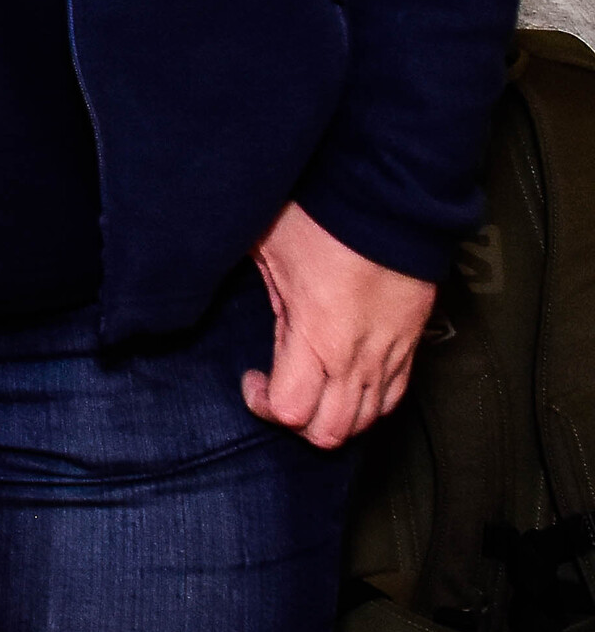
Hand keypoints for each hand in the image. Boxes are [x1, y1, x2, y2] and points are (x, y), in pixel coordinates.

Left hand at [244, 201, 436, 449]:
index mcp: (319, 337)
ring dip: (333, 416)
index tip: (251, 378)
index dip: (264, 405)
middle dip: (297, 423)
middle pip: (331, 432)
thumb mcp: (266, 246)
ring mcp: (391, 356)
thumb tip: (218, 290)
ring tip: (309, 384)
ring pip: (367, 422)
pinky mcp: (413, 346)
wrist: (393, 199)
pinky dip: (367, 403)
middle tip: (277, 389)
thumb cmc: (324, 218)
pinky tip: (342, 380)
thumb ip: (254, 287)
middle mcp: (359, 358)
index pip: (293, 410)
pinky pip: (393, 398)